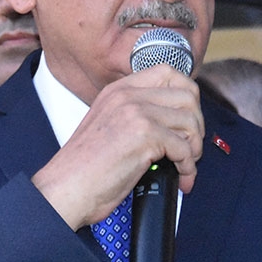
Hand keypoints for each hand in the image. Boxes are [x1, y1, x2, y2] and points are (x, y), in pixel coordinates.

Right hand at [33, 64, 203, 230]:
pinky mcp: (144, 135)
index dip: (187, 97)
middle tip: (190, 147)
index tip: (186, 121)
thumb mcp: (108, 126)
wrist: (65, 188)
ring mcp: (136, 113)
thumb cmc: (84, 168)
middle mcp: (127, 96)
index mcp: (118, 90)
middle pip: (187, 95)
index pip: (169, 73)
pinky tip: (181, 178)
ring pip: (190, 121)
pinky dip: (188, 167)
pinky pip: (184, 148)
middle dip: (196, 125)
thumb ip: (134, 115)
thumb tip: (172, 122)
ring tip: (185, 165)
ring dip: (194, 148)